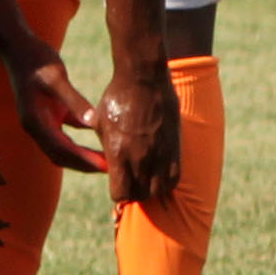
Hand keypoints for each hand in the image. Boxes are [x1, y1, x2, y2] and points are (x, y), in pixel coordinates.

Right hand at [9, 49, 108, 175]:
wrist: (17, 45)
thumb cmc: (35, 59)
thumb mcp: (56, 78)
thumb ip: (74, 101)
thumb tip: (94, 123)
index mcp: (34, 121)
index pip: (61, 149)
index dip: (84, 160)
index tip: (106, 166)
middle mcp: (36, 126)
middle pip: (61, 156)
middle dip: (85, 164)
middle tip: (113, 168)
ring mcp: (42, 121)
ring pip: (63, 149)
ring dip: (83, 156)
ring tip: (108, 159)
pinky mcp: (49, 114)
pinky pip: (66, 135)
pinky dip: (81, 143)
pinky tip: (100, 141)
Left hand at [94, 58, 182, 209]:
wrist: (143, 79)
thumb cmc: (116, 98)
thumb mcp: (100, 122)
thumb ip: (104, 146)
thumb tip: (106, 163)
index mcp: (118, 153)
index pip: (120, 194)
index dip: (118, 192)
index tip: (117, 182)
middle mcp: (140, 159)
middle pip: (140, 196)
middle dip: (134, 192)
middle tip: (132, 180)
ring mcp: (160, 155)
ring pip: (159, 190)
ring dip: (151, 187)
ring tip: (145, 176)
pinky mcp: (175, 149)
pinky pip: (174, 178)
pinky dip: (166, 180)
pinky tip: (159, 171)